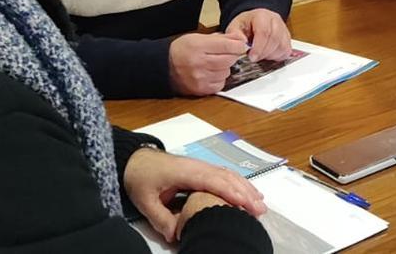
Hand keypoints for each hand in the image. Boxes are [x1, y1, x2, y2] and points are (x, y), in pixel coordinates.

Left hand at [123, 148, 265, 242]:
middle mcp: (199, 166)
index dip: (231, 192)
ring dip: (246, 188)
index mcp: (186, 172)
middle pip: (227, 178)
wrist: (134, 160)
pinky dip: (239, 183)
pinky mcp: (202, 170)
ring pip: (229, 175)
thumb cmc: (140, 177)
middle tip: (260, 210)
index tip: (246, 204)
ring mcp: (202, 166)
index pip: (214, 182)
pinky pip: (225, 175)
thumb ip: (160, 218)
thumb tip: (176, 236)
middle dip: (245, 193)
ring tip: (261, 203)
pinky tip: (247, 192)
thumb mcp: (144, 200)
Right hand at [168, 32, 247, 95]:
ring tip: (215, 63)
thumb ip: (221, 38)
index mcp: (198, 46)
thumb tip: (240, 39)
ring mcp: (200, 78)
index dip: (238, 45)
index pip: (227, 45)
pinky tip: (212, 73)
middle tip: (227, 53)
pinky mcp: (201, 89)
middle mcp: (199, 63)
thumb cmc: (182, 50)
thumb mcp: (199, 37)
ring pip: (226, 72)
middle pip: (229, 59)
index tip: (242, 45)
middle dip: (232, 55)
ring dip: (225, 67)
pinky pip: (220, 84)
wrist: (165, 66)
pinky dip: (220, 78)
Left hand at [225, 8, 291, 61]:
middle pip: (275, 39)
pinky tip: (268, 55)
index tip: (251, 57)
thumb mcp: (234, 27)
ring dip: (270, 55)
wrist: (253, 22)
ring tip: (260, 55)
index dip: (258, 47)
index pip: (264, 32)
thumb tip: (241, 45)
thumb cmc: (245, 25)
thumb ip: (235, 36)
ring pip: (282, 46)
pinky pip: (286, 50)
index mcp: (262, 15)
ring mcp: (284, 29)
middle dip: (263, 53)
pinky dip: (277, 56)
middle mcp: (276, 20)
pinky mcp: (287, 38)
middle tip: (254, 58)